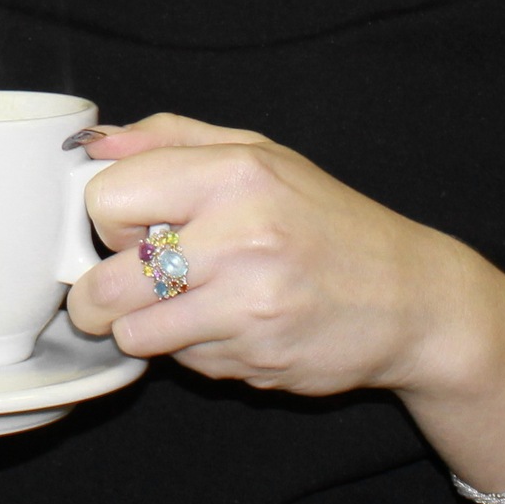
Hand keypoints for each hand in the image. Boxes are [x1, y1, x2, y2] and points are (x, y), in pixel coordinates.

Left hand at [65, 113, 463, 399]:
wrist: (413, 299)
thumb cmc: (326, 220)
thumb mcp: (258, 153)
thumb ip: (169, 139)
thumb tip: (92, 145)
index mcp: (236, 174)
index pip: (108, 199)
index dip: (109, 218)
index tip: (135, 226)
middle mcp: (243, 238)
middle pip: (107, 282)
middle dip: (98, 292)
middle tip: (122, 286)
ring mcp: (252, 306)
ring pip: (135, 333)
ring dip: (143, 326)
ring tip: (182, 305)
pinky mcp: (259, 360)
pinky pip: (184, 364)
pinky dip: (191, 350)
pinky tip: (229, 326)